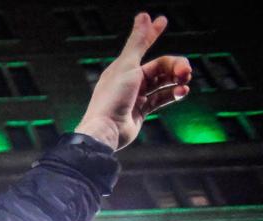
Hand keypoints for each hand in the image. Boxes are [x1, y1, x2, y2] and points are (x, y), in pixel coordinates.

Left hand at [75, 13, 191, 150]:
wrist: (106, 131)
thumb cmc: (112, 98)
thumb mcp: (127, 66)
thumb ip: (138, 42)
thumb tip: (144, 15)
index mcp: (122, 68)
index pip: (142, 46)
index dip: (152, 33)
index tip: (163, 20)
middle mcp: (129, 81)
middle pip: (160, 67)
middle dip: (176, 66)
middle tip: (187, 71)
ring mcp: (135, 96)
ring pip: (163, 83)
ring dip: (177, 80)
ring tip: (186, 82)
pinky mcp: (141, 111)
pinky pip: (162, 99)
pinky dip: (173, 94)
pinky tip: (183, 92)